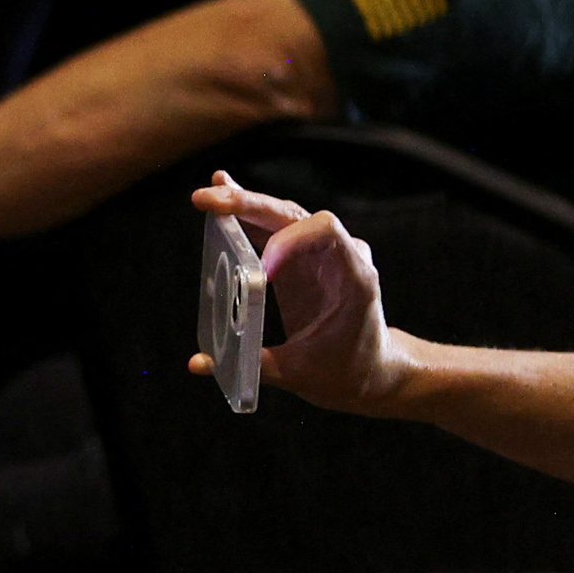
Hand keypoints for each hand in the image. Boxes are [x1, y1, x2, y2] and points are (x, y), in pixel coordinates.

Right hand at [196, 176, 416, 414]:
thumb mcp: (302, 374)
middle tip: (208, 201)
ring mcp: (323, 254)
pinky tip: (223, 202)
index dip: (288, 241)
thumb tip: (201, 363)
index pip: (325, 232)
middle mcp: (342, 256)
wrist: (372, 372)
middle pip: (294, 215)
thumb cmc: (346, 373)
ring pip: (282, 216)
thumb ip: (254, 365)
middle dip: (250, 206)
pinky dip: (248, 216)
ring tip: (206, 198)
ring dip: (243, 206)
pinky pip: (275, 230)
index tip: (261, 270)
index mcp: (354, 278)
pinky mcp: (304, 259)